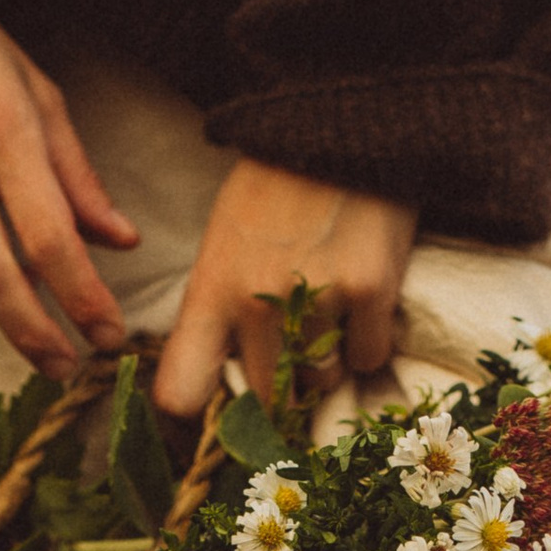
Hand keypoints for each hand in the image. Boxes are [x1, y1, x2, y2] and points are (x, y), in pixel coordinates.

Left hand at [154, 159, 417, 417]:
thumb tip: (225, 384)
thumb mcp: (223, 245)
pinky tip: (363, 298)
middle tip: (293, 353)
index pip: (179, 393)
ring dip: (327, 362)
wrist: (338, 126)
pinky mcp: (370, 290)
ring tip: (330, 311)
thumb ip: (218, 313)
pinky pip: (368, 358)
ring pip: (321, 383)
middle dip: (280, 388)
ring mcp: (317, 298)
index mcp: (210, 291)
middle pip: (265, 400)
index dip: (192, 423)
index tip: (211, 425)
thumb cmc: (275, 189)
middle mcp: (258, 303)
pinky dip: (369, 340)